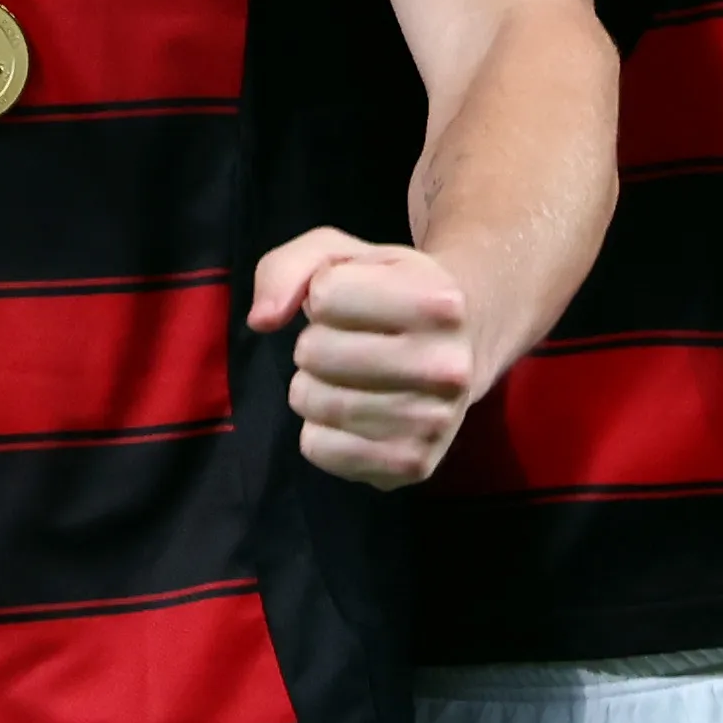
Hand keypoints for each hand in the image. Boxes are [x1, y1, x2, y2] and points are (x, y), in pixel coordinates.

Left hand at [247, 226, 490, 491]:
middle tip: (346, 343)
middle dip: (314, 342)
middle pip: (314, 352)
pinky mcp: (413, 465)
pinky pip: (320, 449)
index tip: (356, 299)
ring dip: (312, 386)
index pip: (325, 295)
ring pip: (315, 403)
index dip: (325, 294)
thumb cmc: (390, 292)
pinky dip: (318, 430)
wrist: (461, 347)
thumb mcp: (343, 256)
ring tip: (347, 376)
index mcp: (438, 302)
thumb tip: (262, 320)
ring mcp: (434, 423)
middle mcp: (446, 367)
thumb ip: (287, 266)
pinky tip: (351, 413)